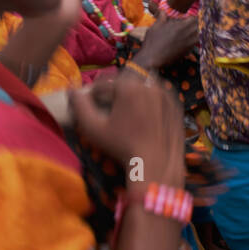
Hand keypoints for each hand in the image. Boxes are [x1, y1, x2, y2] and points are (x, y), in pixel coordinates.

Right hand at [70, 73, 184, 185]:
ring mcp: (167, 94)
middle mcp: (150, 85)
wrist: (156, 164)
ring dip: (131, 98)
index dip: (93, 97)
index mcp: (129, 86)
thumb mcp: (92, 127)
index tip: (92, 110)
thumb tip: (71, 89)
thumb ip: (79, 105)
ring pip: (141, 90)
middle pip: (123, 85)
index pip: (103, 84)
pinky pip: (157, 99)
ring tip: (125, 117)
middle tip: (109, 114)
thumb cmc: (121, 147)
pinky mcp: (177, 106)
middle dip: (113, 96)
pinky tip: (143, 121)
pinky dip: (149, 105)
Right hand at [132, 14, 197, 68]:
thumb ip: (162, 17)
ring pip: (201, 35)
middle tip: (194, 22)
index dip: (194, 16)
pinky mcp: (188, 51)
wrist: (152, 59)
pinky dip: (197, 39)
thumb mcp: (155, 27)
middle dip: (198, 23)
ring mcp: (190, 44)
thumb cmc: (152, 42)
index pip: (195, 18)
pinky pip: (197, 43)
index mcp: (181, 27)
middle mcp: (188, 35)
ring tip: (193, 30)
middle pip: (200, 26)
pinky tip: (190, 38)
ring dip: (199, 31)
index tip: (191, 16)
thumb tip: (163, 10)